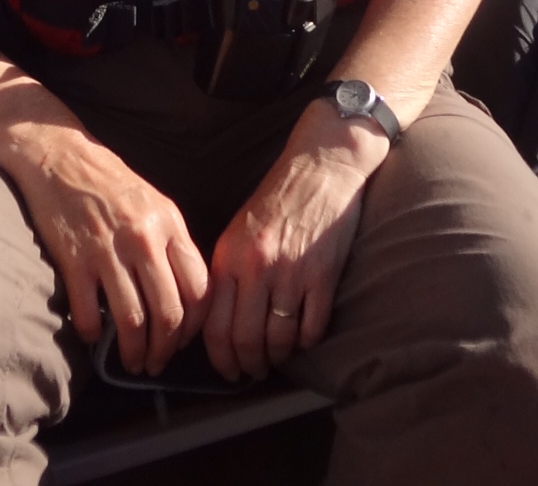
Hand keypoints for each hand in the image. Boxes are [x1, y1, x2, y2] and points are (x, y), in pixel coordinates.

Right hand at [9, 122, 209, 376]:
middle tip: (157, 364)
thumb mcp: (155, 205)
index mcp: (170, 225)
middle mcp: (144, 240)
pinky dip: (94, 334)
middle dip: (166, 349)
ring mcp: (109, 251)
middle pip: (169, 312)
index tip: (184, 340)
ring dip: (134, 352)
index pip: (198, 289)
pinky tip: (95, 338)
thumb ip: (171, 245)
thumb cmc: (111, 184)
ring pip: (133, 320)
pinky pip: (89, 313)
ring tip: (131, 363)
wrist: (62, 157)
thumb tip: (187, 294)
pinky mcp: (75, 260)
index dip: (195, 325)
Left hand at [203, 104, 385, 381]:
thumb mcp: (239, 229)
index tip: (226, 369)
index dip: (218, 358)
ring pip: (278, 339)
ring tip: (277, 359)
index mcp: (229, 256)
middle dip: (247, 365)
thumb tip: (218, 319)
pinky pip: (312, 327)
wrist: (322, 165)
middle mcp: (256, 267)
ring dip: (277, 358)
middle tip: (251, 372)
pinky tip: (302, 339)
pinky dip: (306, 342)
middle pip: (244, 339)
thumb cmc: (279, 196)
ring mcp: (292, 272)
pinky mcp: (324, 274)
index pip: (213, 325)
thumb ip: (228, 271)